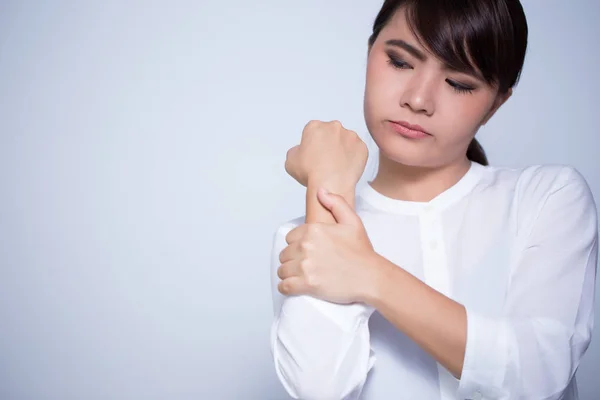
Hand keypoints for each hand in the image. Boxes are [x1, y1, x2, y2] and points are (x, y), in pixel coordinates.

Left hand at [277, 188, 378, 303]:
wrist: (370, 277)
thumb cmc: (361, 252)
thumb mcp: (352, 221)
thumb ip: (336, 203)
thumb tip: (321, 191)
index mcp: (313, 230)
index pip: (290, 238)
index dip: (297, 245)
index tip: (305, 252)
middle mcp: (306, 246)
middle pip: (285, 254)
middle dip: (292, 260)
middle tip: (303, 266)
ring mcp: (305, 266)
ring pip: (283, 270)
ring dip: (288, 274)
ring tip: (298, 276)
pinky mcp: (306, 284)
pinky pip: (284, 286)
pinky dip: (285, 287)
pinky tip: (291, 286)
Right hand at [285, 120, 368, 192]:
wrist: (330, 184)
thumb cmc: (310, 172)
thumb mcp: (290, 160)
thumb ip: (296, 150)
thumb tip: (302, 151)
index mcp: (315, 126)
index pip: (313, 131)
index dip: (312, 144)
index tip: (313, 154)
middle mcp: (334, 126)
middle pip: (331, 133)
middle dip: (328, 143)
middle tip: (325, 160)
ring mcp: (350, 136)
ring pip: (345, 141)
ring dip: (342, 149)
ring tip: (336, 166)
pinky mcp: (362, 147)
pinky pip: (357, 150)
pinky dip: (353, 157)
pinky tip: (346, 167)